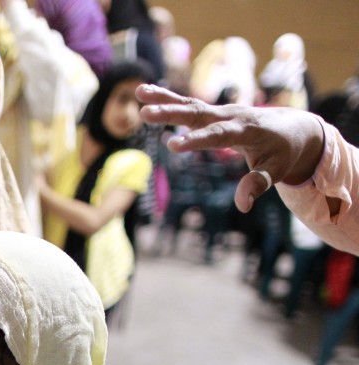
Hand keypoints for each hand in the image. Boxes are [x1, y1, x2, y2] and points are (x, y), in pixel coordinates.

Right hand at [136, 83, 325, 212]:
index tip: (172, 146)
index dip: (196, 140)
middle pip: (198, 114)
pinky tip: (145, 92)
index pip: (218, 135)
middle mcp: (231, 116)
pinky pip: (188, 105)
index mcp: (247, 130)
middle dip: (171, 113)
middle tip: (145, 112)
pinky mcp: (212, 112)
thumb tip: (243, 206)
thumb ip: (258, 184)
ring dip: (164, 99)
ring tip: (138, 92)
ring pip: (190, 104)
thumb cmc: (283, 152)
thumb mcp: (277, 170)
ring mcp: (220, 111)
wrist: (292, 127)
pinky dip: (168, 98)